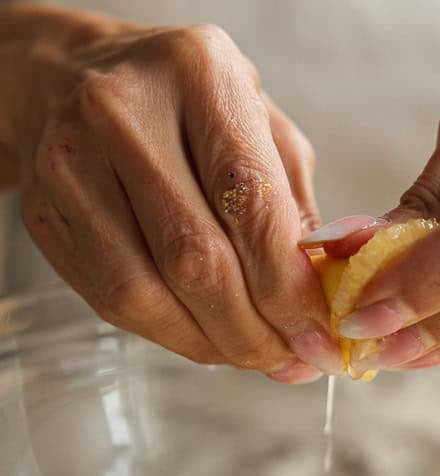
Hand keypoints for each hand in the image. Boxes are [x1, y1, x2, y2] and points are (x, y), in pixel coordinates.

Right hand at [5, 6, 340, 381]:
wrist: (75, 80)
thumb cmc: (189, 106)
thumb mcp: (262, 127)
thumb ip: (296, 209)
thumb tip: (318, 304)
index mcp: (200, 75)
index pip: (251, 208)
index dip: (289, 290)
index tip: (317, 334)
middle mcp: (124, 113)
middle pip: (196, 261)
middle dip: (253, 331)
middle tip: (289, 358)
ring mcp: (72, 164)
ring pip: (147, 294)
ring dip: (211, 344)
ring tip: (252, 354)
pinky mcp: (44, 214)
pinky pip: (112, 302)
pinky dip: (170, 335)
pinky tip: (206, 338)